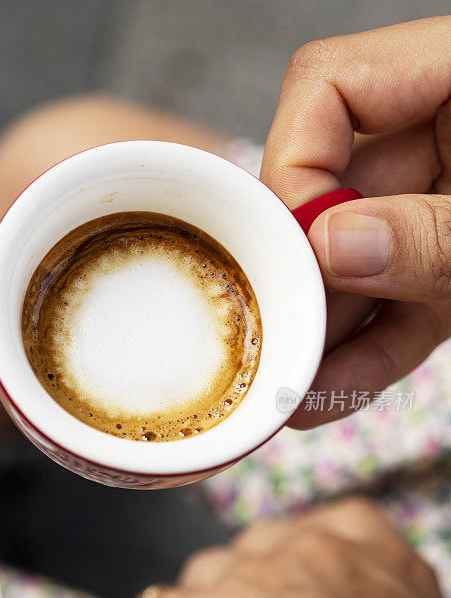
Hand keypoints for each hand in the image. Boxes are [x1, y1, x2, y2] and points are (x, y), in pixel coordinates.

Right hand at [260, 17, 450, 426]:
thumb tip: (331, 247)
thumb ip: (432, 232)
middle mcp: (444, 133)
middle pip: (334, 191)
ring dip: (331, 330)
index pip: (327, 89)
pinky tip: (335, 394)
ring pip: (364, 261)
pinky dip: (377, 349)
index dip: (295, 170)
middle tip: (276, 337)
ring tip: (295, 389)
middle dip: (305, 278)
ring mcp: (446, 201)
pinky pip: (405, 300)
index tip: (295, 248)